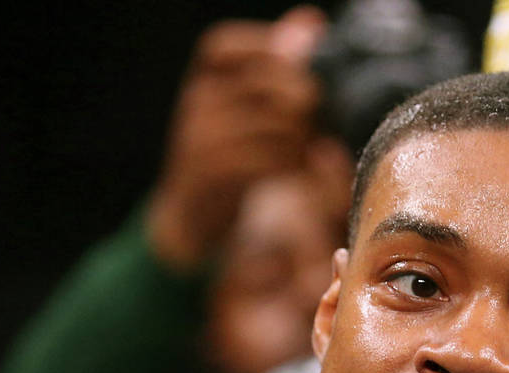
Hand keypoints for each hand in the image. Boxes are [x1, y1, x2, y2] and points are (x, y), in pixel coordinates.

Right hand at [148, 6, 326, 270]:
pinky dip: (297, 166)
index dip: (267, 51)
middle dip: (305, 104)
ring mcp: (201, 139)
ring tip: (312, 153)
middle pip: (269, 84)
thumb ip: (276, 62)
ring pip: (278, 126)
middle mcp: (196, 101)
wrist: (191, 216)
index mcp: (203, 77)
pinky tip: (304, 170)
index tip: (298, 74)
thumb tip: (311, 20)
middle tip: (317, 124)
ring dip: (305, 142)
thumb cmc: (232, 154)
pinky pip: (271, 160)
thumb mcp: (247, 104)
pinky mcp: (215, 176)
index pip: (225, 46)